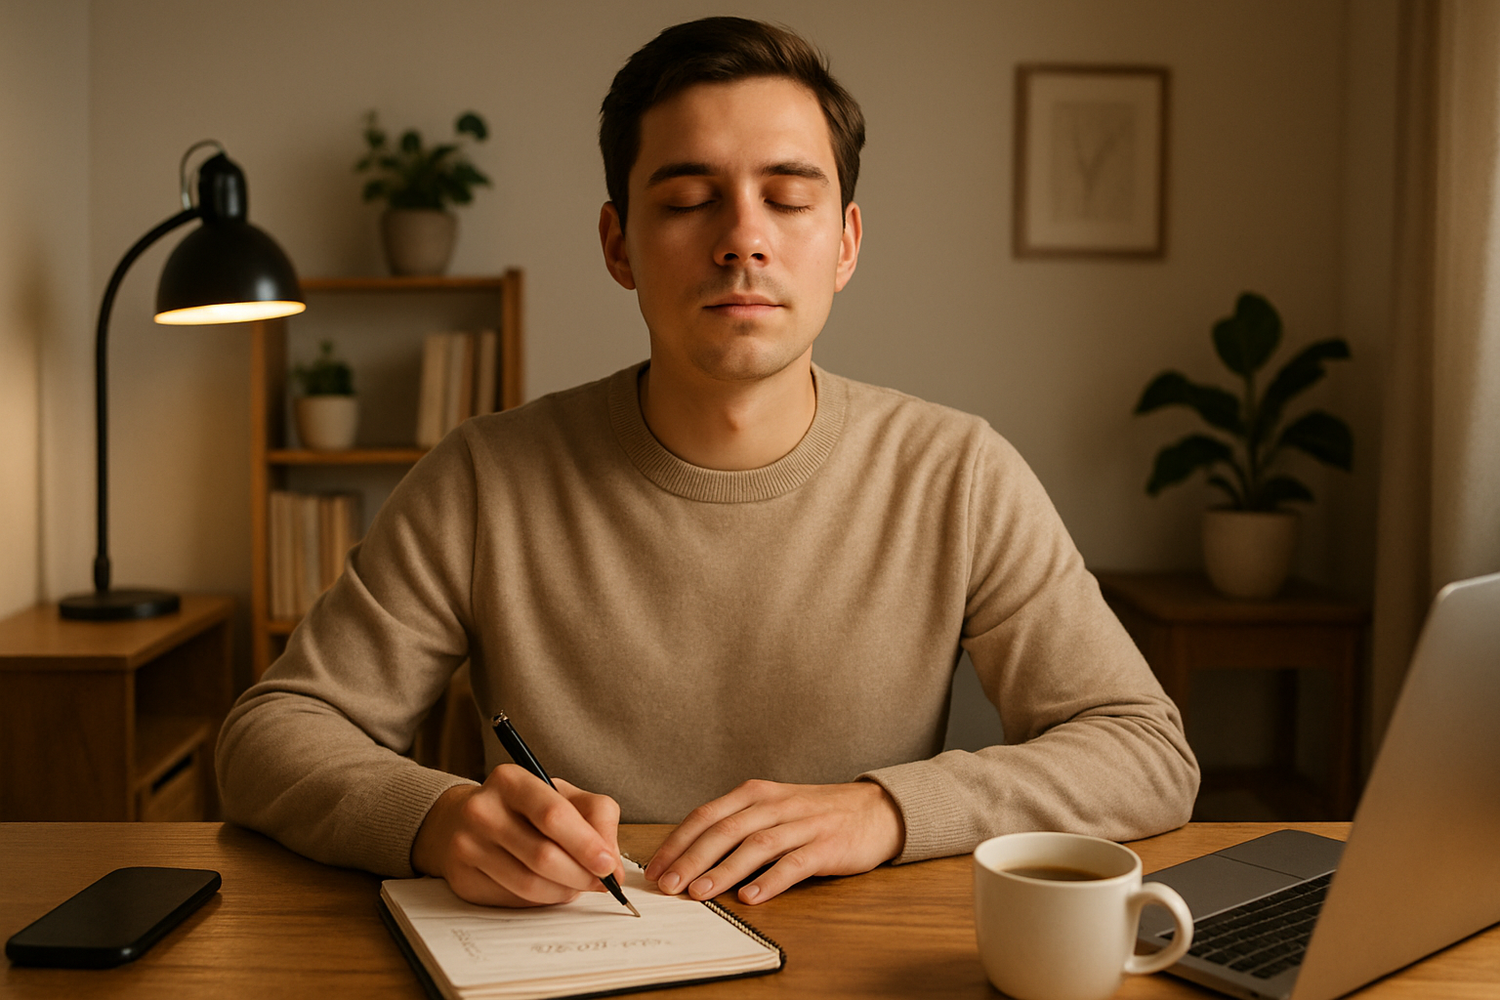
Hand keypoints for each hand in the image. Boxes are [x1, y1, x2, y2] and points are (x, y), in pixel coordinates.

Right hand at [411, 764, 623, 906]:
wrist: (463, 819)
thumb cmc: (524, 807)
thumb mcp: (563, 796)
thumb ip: (597, 819)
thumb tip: (612, 866)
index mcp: (510, 780)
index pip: (553, 815)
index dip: (586, 844)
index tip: (608, 865)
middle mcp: (482, 810)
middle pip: (542, 855)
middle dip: (581, 875)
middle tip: (601, 882)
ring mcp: (466, 846)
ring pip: (529, 884)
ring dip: (565, 891)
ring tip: (578, 885)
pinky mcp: (463, 879)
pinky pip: (514, 899)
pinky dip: (542, 899)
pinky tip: (550, 887)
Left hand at [644, 779, 904, 904]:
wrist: (875, 808)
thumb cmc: (816, 813)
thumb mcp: (772, 808)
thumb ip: (737, 825)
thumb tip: (691, 856)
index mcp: (756, 793)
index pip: (707, 815)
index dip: (679, 841)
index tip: (656, 867)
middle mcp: (775, 804)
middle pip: (725, 829)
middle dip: (692, 857)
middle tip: (668, 884)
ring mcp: (802, 823)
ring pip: (755, 845)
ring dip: (724, 870)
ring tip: (700, 892)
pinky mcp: (827, 844)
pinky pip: (794, 863)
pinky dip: (770, 880)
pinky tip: (751, 897)